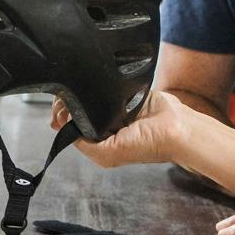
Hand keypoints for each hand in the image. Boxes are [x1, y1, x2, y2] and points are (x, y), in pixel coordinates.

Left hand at [50, 89, 191, 167]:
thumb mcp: (109, 154)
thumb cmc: (149, 145)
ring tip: (74, 89)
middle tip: (64, 98)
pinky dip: (99, 80)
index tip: (57, 111)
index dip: (63, 118)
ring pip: (91, 95)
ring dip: (82, 90)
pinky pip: (108, 83)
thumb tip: (66, 126)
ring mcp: (118, 106)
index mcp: (102, 140)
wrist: (176, 127)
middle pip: (80, 109)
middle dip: (68, 103)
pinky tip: (94, 80)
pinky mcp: (128, 91)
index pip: (74, 126)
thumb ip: (85, 144)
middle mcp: (108, 123)